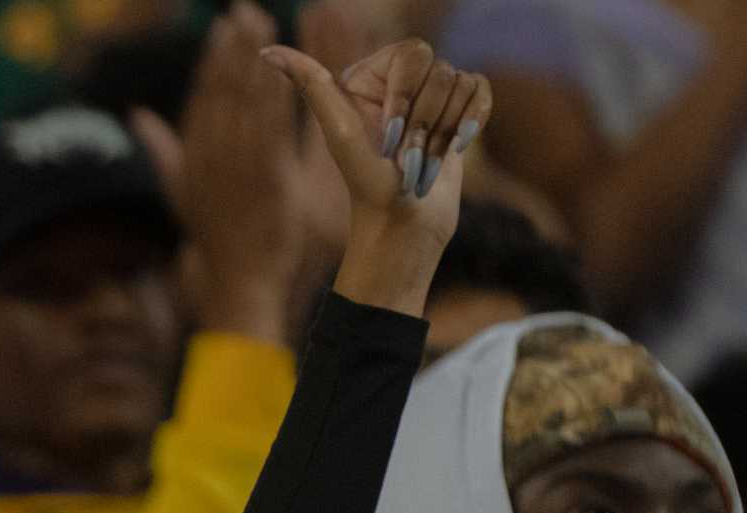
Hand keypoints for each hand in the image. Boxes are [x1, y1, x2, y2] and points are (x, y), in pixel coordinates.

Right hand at [134, 6, 301, 342]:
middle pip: (222, 91)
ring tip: (263, 26)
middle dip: (234, 49)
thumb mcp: (181, 192)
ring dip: (255, 60)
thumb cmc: (215, 237)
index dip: (212, 60)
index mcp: (191, 159)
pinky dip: (277, 93)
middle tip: (245, 13)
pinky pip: (273, 126)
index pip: (201, 98)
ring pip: (246, 102)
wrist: (237, 280)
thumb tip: (135, 115)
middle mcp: (210, 160)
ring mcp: (238, 169)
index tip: (222, 29)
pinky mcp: (269, 178)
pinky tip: (284, 67)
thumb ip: (161, 150)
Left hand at [263, 39, 490, 270]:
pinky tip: (456, 148)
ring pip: (461, 82)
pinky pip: (480, 89)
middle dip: (427, 119)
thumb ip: (311, 84)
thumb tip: (266, 52)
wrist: (403, 226)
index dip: (407, 96)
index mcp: (371, 77)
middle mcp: (401, 82)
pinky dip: (472, 121)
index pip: (412, 53)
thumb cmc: (367, 184)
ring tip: (425, 163)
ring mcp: (431, 97)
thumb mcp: (338, 132)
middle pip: (439, 68)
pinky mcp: (458, 113)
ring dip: (444, 132)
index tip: (389, 138)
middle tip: (407, 157)